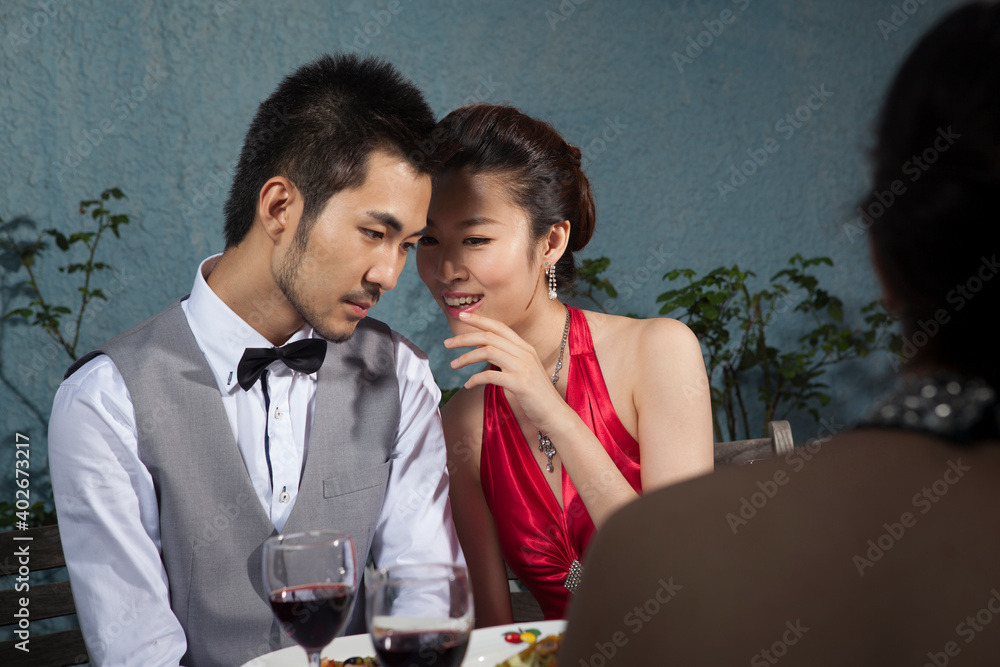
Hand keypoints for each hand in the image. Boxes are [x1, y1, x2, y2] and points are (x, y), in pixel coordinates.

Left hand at [444, 311, 566, 432]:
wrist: (555, 414)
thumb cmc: (536, 395)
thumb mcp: (523, 370)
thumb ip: (508, 359)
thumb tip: (484, 351)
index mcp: (525, 347)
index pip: (499, 326)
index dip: (479, 320)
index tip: (461, 317)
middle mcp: (525, 353)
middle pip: (489, 337)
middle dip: (465, 338)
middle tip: (447, 343)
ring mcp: (523, 367)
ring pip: (488, 352)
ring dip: (466, 357)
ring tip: (453, 365)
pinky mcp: (519, 383)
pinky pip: (490, 376)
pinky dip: (475, 379)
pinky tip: (468, 385)